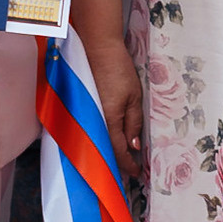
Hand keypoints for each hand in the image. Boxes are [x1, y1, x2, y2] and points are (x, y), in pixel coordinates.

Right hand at [84, 37, 144, 180]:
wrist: (97, 49)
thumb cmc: (118, 70)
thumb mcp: (134, 96)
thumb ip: (133, 123)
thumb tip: (135, 146)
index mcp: (109, 121)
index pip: (119, 151)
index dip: (128, 165)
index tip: (137, 173)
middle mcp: (95, 122)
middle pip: (106, 152)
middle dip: (117, 165)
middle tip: (130, 171)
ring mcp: (88, 115)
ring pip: (99, 143)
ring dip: (110, 154)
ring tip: (121, 161)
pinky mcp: (85, 108)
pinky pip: (94, 131)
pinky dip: (103, 140)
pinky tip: (110, 142)